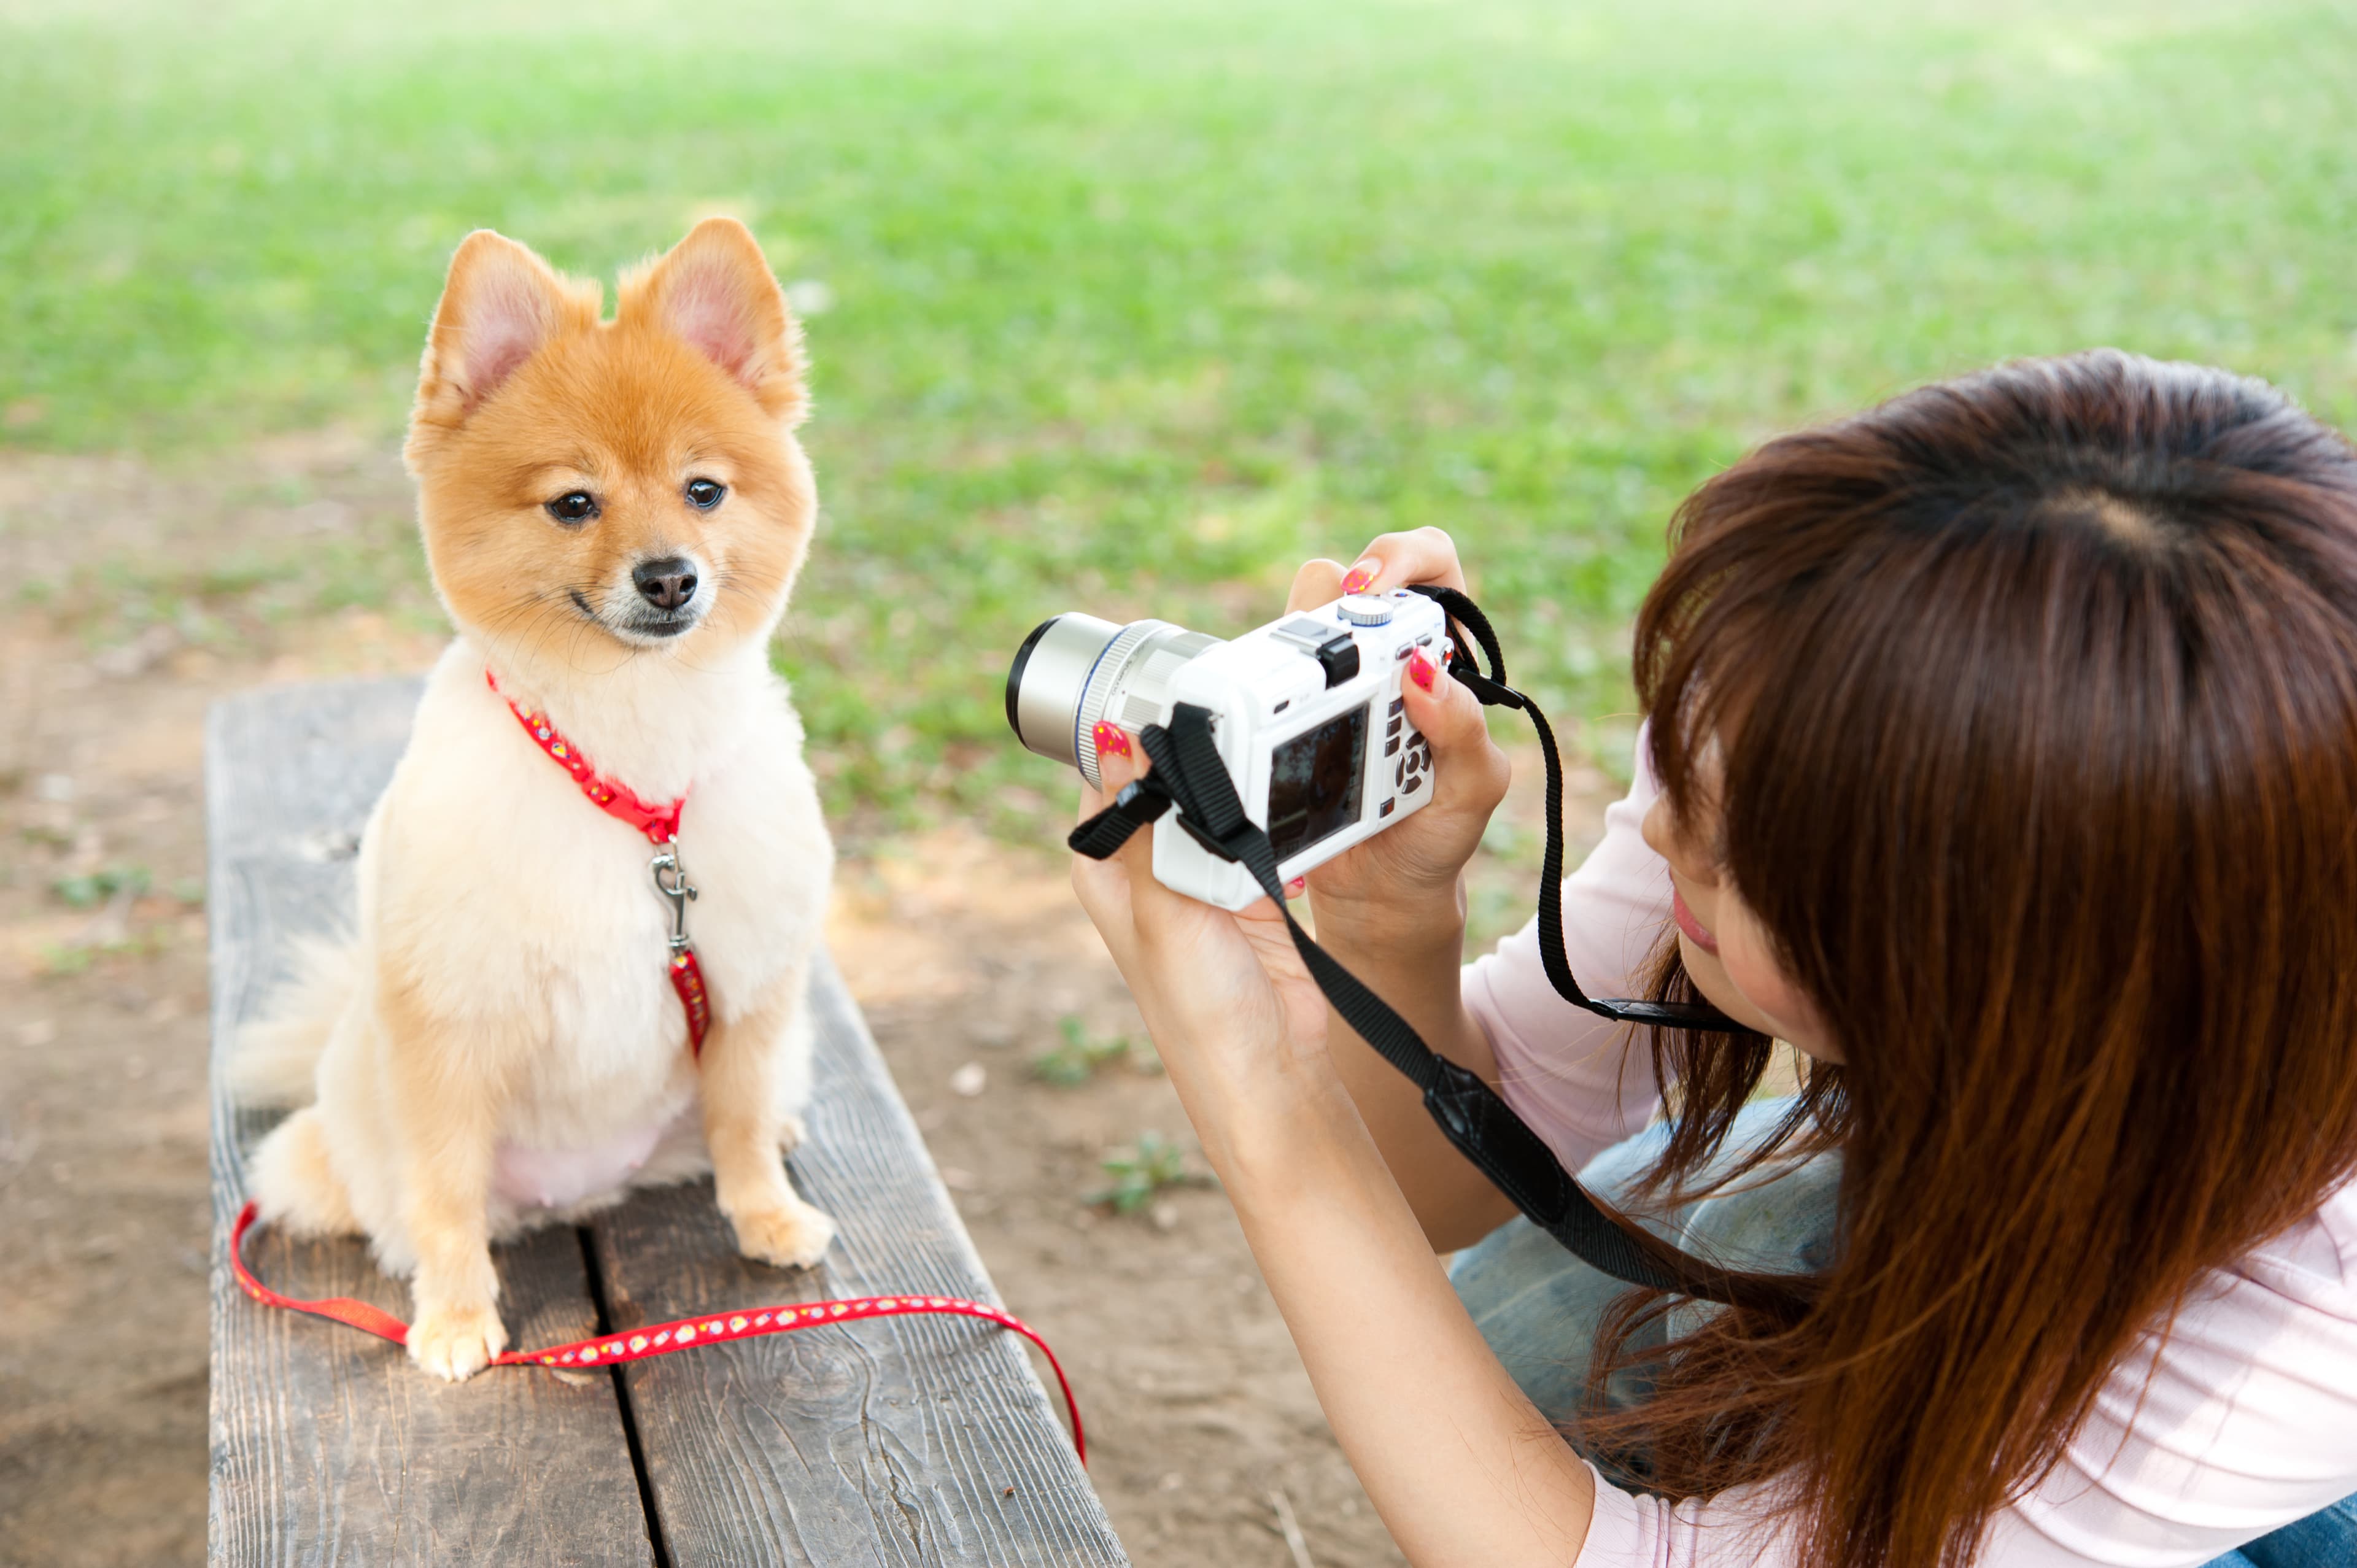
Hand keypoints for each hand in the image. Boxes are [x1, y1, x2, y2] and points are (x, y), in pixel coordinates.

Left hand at [1067, 734, 1337, 1143]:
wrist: (1272, 1067)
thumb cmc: (1198, 1009)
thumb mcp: (1161, 908)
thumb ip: (1143, 822)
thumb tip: (1109, 738)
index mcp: (1106, 862)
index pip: (1107, 769)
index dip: (1132, 728)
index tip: (1169, 687)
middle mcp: (1148, 862)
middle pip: (1168, 774)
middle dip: (1197, 746)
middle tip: (1230, 709)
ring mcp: (1201, 871)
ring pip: (1216, 792)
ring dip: (1239, 776)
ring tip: (1264, 748)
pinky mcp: (1251, 882)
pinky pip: (1259, 822)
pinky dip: (1271, 808)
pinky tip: (1286, 790)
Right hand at [1289, 528, 1511, 945]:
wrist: (1379, 895)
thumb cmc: (1437, 837)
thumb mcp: (1473, 791)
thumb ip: (1463, 732)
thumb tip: (1424, 671)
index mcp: (1441, 656)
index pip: (1433, 563)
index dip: (1405, 556)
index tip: (1376, 592)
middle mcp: (1382, 656)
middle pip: (1351, 577)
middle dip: (1336, 588)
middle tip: (1330, 623)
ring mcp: (1329, 683)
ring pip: (1298, 619)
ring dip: (1290, 635)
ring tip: (1293, 678)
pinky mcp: (1285, 713)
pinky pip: (1261, 675)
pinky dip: (1256, 681)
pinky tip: (1262, 710)